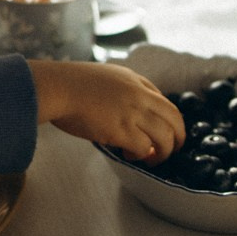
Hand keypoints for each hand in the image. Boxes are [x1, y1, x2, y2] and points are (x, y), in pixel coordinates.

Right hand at [28, 61, 184, 163]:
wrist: (57, 87)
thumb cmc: (70, 83)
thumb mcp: (104, 76)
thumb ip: (119, 88)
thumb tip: (123, 108)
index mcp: (135, 80)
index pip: (164, 101)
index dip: (167, 120)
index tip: (162, 131)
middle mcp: (139, 95)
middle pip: (174, 118)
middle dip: (179, 137)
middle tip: (173, 149)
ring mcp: (133, 113)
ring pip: (165, 137)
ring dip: (163, 152)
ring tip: (151, 159)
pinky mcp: (122, 130)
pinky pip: (145, 148)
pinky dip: (141, 155)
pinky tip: (128, 155)